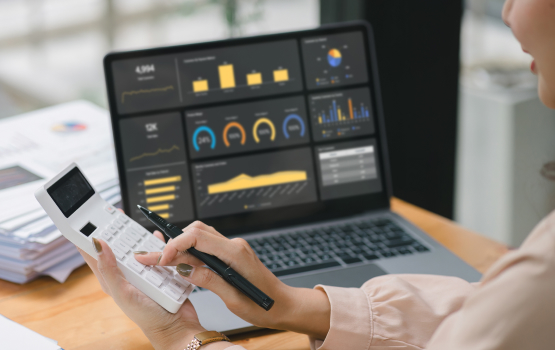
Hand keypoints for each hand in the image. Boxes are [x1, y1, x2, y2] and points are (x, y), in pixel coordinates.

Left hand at [78, 230, 228, 349]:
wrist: (177, 326)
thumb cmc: (149, 317)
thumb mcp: (124, 293)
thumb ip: (110, 270)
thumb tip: (97, 245)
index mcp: (113, 279)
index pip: (96, 255)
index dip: (90, 237)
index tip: (90, 220)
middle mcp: (128, 274)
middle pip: (119, 246)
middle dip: (118, 231)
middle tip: (117, 216)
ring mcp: (145, 271)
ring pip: (140, 247)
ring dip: (140, 237)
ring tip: (137, 227)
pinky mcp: (161, 270)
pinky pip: (159, 251)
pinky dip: (159, 244)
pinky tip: (158, 239)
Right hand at [134, 221, 331, 338]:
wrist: (283, 305)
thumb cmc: (264, 305)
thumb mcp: (233, 299)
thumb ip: (208, 280)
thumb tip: (184, 269)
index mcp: (235, 254)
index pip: (198, 237)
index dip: (176, 245)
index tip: (162, 259)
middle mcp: (235, 246)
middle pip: (197, 230)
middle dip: (174, 242)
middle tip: (156, 259)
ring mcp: (234, 248)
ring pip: (201, 235)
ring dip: (181, 245)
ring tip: (164, 260)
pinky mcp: (232, 254)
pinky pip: (208, 245)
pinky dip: (192, 250)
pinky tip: (183, 263)